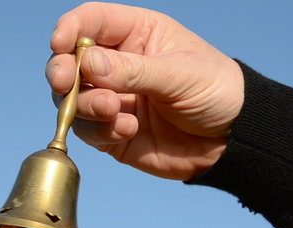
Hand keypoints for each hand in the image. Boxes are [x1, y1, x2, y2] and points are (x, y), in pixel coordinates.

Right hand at [46, 2, 243, 179]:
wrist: (232, 140)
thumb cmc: (216, 91)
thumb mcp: (180, 73)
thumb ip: (133, 70)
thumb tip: (86, 64)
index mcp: (136, 34)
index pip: (90, 22)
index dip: (69, 29)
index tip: (60, 45)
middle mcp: (117, 65)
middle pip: (69, 62)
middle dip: (62, 72)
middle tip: (65, 83)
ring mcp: (113, 100)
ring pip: (73, 99)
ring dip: (84, 104)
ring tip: (113, 110)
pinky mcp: (113, 133)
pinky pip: (89, 131)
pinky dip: (101, 130)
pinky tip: (128, 130)